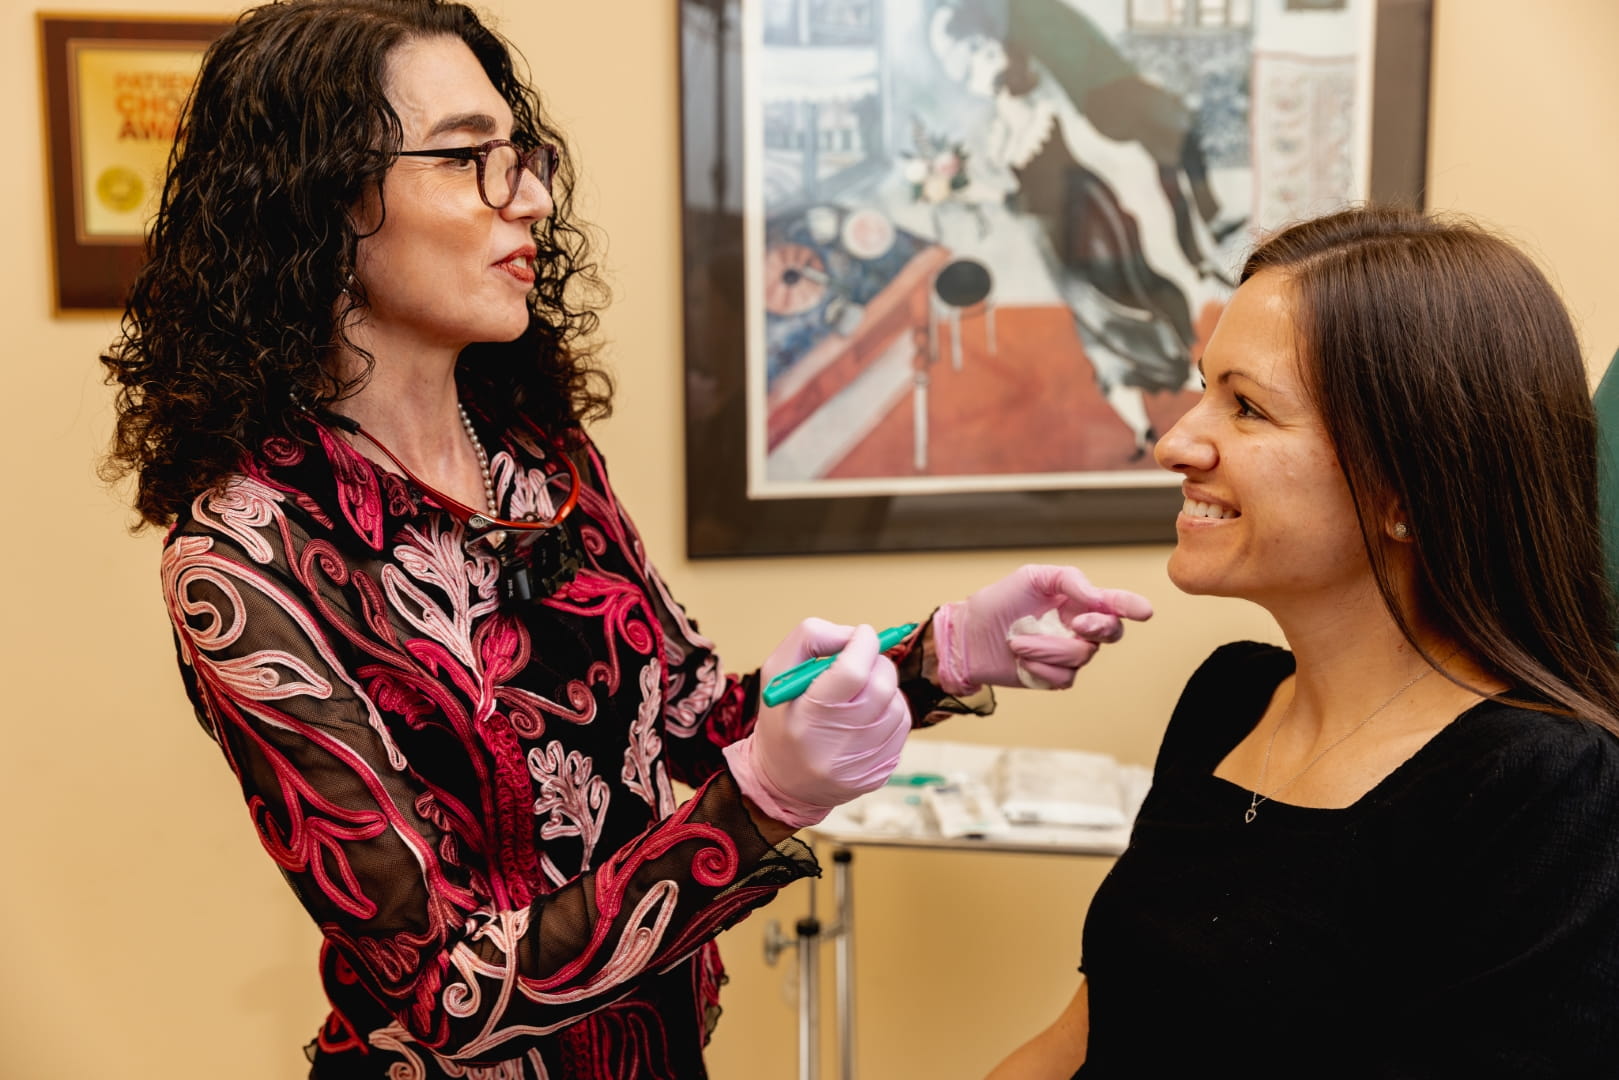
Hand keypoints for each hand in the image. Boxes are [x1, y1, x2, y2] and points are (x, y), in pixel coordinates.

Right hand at [724, 620, 909, 829]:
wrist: (784, 782)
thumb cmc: (782, 719)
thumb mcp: (777, 673)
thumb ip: (811, 638)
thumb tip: (854, 634)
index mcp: (806, 717)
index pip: (852, 671)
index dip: (863, 643)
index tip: (861, 635)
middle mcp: (836, 745)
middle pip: (881, 685)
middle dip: (877, 662)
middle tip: (862, 662)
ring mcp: (861, 763)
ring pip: (897, 704)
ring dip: (884, 688)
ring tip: (859, 694)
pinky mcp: (880, 772)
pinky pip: (902, 727)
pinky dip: (890, 711)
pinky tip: (867, 716)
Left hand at [933, 564, 1152, 693]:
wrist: (969, 636)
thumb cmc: (998, 602)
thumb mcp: (1031, 577)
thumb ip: (1069, 580)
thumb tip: (1097, 596)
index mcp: (1077, 600)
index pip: (1114, 604)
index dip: (1131, 607)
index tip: (1143, 612)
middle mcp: (1078, 628)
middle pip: (1110, 633)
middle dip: (1097, 628)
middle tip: (1076, 623)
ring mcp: (1068, 654)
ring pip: (1082, 656)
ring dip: (1048, 648)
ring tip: (1017, 641)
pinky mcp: (1055, 677)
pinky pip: (1064, 677)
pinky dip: (1040, 667)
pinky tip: (1021, 659)